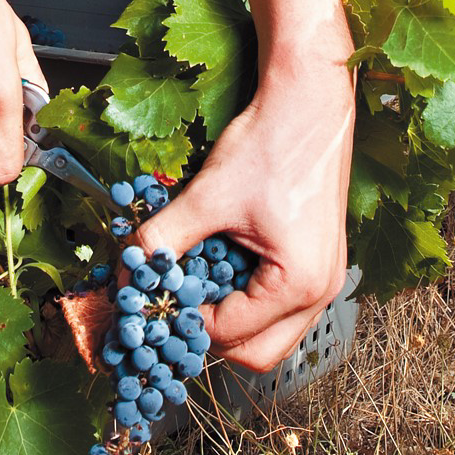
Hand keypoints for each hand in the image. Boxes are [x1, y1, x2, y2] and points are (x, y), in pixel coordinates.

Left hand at [136, 50, 355, 372]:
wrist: (309, 102)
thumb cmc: (271, 144)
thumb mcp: (207, 196)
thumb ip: (163, 240)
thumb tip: (128, 270)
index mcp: (299, 284)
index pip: (228, 333)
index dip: (182, 321)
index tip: (153, 301)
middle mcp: (321, 291)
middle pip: (256, 352)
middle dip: (209, 334)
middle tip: (175, 302)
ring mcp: (325, 279)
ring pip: (270, 331)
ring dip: (229, 316)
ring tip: (196, 280)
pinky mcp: (317, 262)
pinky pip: (279, 304)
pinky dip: (246, 295)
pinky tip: (221, 262)